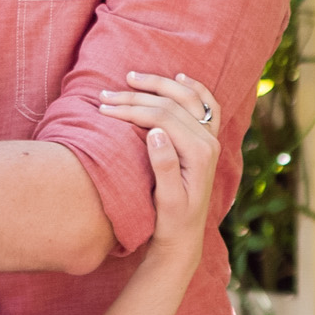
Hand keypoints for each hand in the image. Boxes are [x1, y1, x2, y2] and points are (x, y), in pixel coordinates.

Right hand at [98, 71, 220, 260]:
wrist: (184, 237)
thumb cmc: (171, 222)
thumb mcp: (166, 200)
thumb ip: (164, 165)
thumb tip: (155, 132)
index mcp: (199, 153)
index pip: (162, 118)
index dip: (131, 110)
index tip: (103, 109)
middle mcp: (209, 141)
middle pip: (171, 105)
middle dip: (136, 96)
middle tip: (105, 95)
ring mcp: (210, 139)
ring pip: (187, 98)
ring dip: (158, 85)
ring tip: (130, 77)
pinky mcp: (206, 141)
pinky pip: (206, 105)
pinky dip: (193, 88)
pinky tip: (178, 77)